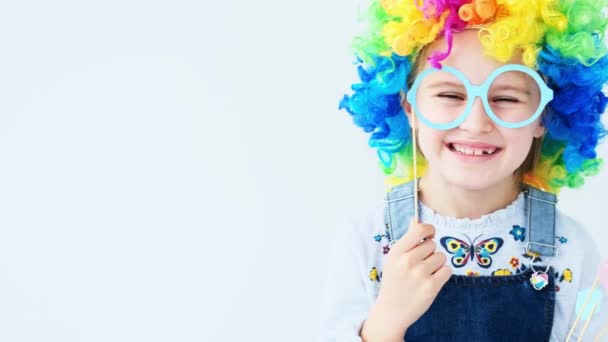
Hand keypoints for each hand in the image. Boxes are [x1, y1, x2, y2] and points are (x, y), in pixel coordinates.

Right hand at [360, 219, 451, 340]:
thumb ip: (407, 239)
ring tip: (425, 274)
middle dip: (430, 252)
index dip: (429, 230)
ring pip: (441, 257)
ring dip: (437, 264)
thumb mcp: (394, 259)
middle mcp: (407, 261)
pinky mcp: (431, 287)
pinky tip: (431, 281)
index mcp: (397, 252)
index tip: (430, 235)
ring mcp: (419, 274)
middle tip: (421, 264)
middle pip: (433, 244)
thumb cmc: (394, 281)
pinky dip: (442, 275)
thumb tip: (416, 219)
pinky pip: (447, 270)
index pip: (420, 230)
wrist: (391, 311)